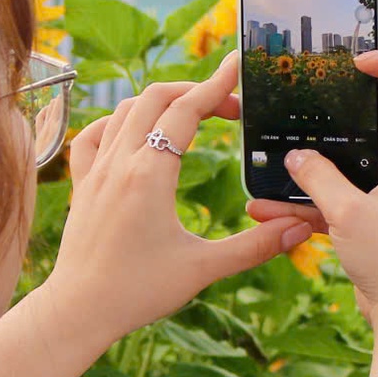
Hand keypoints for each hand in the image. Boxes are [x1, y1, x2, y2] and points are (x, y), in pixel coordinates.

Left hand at [43, 52, 309, 350]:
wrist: (78, 310)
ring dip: (161, 100)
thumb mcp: (203, 269)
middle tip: (229, 106)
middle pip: (156, 97)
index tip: (237, 66)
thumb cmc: (138, 291)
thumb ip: (254, 246)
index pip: (186, 110)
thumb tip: (299, 228)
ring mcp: (96, 170)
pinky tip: (133, 130)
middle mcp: (119, 162)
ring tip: (192, 113)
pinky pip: (94, 133)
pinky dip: (118, 120)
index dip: (216, 85)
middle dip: (196, 90)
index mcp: (150, 174)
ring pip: (126, 109)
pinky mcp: (82, 184)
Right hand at [247, 47, 377, 329]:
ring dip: (310, 161)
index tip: (361, 62)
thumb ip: (318, 178)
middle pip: (373, 117)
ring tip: (270, 155)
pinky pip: (332, 194)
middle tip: (299, 99)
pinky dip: (303, 198)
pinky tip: (263, 206)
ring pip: (345, 158)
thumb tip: (294, 155)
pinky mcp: (369, 214)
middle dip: (333, 111)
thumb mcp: (347, 214)